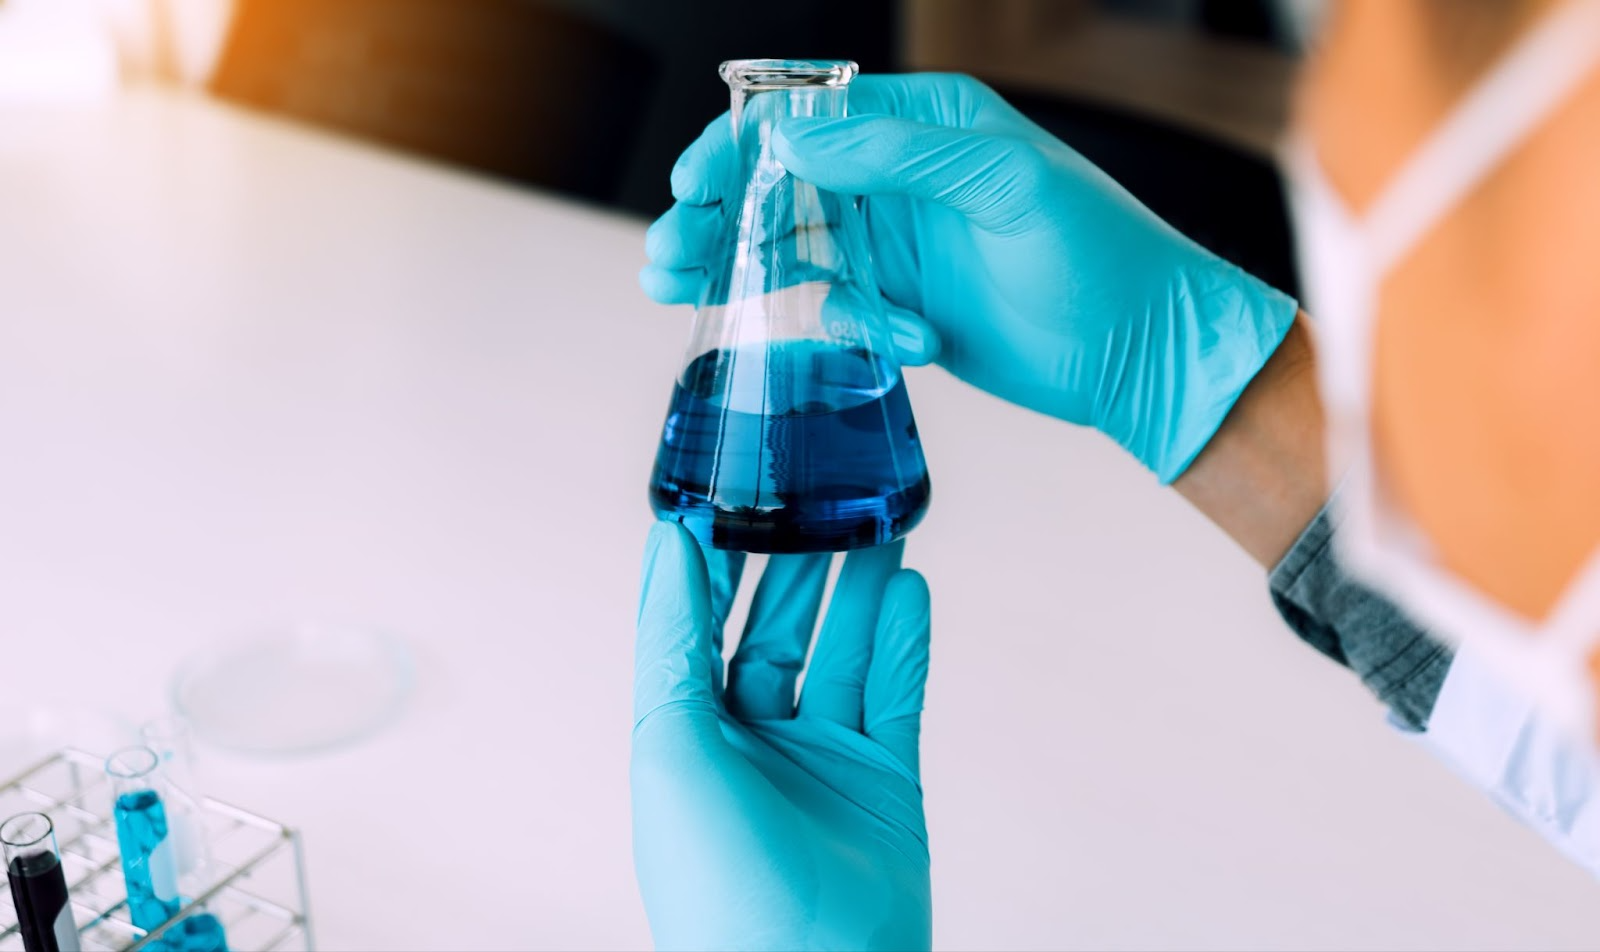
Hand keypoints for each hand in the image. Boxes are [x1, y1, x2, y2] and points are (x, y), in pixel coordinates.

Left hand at [631, 522, 932, 950]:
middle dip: (794, 567)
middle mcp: (751, 745)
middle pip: (772, 633)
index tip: (728, 493)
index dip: (710, 563)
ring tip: (875, 522)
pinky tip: (910, 590)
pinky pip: (896, 697)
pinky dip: (904, 643)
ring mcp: (821, 764)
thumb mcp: (668, 744)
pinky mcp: (885, 785)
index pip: (696, 628)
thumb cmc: (718, 879)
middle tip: (816, 496)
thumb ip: (670, 641)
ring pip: (841, 656)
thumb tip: (666, 544)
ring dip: (857, 591)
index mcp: (686, 736)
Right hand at [640, 73, 1297, 482]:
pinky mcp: (900, 305)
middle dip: (716, 214)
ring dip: (734, 266)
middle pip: (779, 184)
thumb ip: (898, 158)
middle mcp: (901, 179)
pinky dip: (832, 321)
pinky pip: (834, 305)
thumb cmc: (1102, 254)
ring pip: (790, 245)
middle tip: (666, 253)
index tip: (692, 183)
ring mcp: (897, 244)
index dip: (739, 147)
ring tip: (676, 287)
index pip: (808, 119)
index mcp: (925, 124)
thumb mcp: (1006, 185)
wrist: (1144, 354)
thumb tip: (793, 143)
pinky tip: (869, 335)